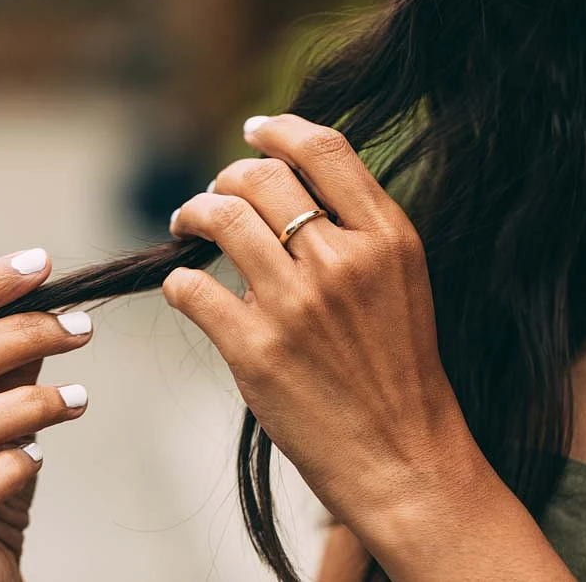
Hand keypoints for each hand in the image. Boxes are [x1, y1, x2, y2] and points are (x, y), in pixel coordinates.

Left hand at [164, 115, 474, 540]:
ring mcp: (296, 306)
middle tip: (216, 193)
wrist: (405, 457)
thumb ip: (358, 229)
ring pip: (219, 218)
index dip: (280, 129)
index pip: (324, 148)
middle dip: (226, 176)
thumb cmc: (401, 370)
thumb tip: (293, 183)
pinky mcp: (255, 351)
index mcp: (386, 238)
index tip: (255, 130)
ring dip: (191, 213)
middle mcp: (342, 261)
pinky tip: (188, 288)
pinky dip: (180, 281)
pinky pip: (192, 288)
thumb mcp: (403, 281)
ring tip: (187, 225)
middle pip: (259, 175)